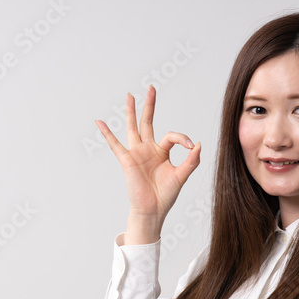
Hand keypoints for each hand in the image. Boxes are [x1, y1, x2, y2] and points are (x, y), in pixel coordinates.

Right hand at [95, 85, 200, 229]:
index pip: (171, 136)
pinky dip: (107, 134)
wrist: (153, 210)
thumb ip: (191, 160)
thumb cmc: (166, 195)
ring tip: (130, 96)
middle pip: (148, 122)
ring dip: (132, 112)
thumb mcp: (182, 175)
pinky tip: (99, 122)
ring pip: (133, 128)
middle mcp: (148, 149)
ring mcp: (136, 153)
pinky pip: (115, 145)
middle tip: (151, 88)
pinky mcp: (127, 161)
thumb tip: (199, 144)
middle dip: (150, 105)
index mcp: (161, 152)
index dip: (183, 138)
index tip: (192, 147)